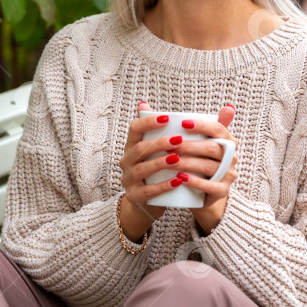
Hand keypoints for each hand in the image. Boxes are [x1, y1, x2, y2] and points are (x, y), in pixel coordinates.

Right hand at [118, 102, 184, 239]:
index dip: (149, 122)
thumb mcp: (154, 151)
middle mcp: (127, 161)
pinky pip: (148, 191)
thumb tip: (144, 103)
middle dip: (159, 143)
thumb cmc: (155, 172)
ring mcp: (128, 179)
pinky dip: (163, 186)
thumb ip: (154, 130)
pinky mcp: (134, 196)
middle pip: (139, 148)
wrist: (146, 203)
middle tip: (179, 140)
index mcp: (131, 146)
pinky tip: (177, 181)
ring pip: (142, 169)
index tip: (167, 118)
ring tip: (178, 159)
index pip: (134, 129)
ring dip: (160, 163)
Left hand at [181, 105, 238, 233]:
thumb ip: (170, 123)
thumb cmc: (193, 161)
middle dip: (189, 145)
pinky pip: (211, 186)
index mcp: (227, 140)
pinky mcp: (222, 191)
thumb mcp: (190, 141)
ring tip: (169, 161)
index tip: (183, 123)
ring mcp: (228, 174)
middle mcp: (231, 156)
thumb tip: (143, 103)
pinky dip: (195, 182)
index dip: (202, 125)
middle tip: (169, 145)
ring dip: (187, 163)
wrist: (202, 193)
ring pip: (209, 166)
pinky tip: (179, 178)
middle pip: (212, 147)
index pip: (219, 128)